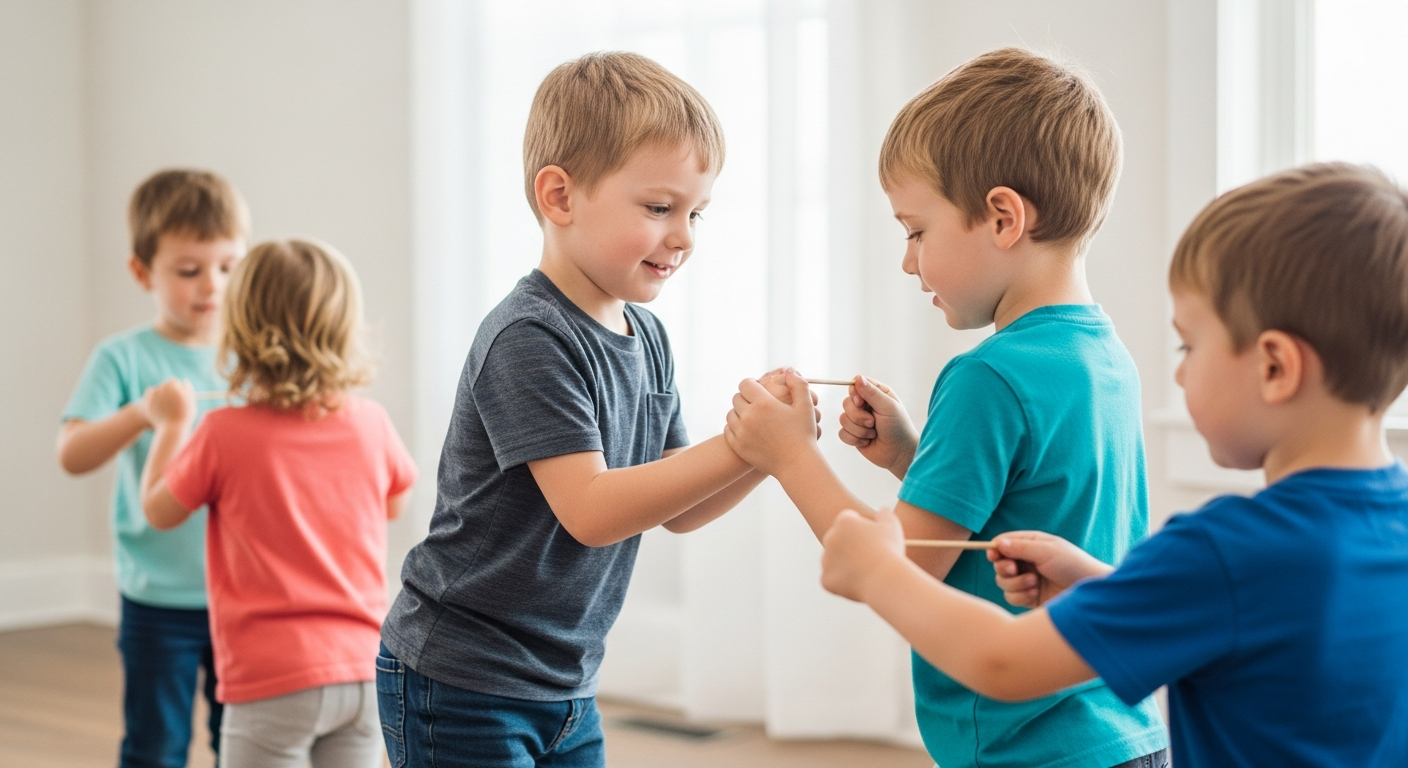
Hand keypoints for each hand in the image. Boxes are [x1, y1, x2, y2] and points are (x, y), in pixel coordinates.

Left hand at [142, 379, 195, 429]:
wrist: (170, 430)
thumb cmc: (183, 418)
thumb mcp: (190, 404)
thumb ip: (188, 391)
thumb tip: (185, 380)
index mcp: (178, 390)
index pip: (174, 382)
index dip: (176, 388)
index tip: (175, 394)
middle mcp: (166, 390)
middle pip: (165, 384)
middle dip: (168, 390)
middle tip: (169, 400)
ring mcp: (156, 394)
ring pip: (158, 389)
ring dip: (160, 394)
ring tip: (164, 407)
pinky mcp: (148, 398)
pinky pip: (150, 394)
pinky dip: (153, 398)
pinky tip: (157, 408)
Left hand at [724, 370, 817, 475]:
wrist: (797, 464)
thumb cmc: (803, 434)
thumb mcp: (806, 406)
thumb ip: (798, 385)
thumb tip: (788, 371)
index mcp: (764, 403)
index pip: (745, 384)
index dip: (752, 384)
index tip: (758, 389)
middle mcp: (749, 416)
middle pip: (737, 398)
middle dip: (746, 398)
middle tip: (756, 404)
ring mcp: (741, 432)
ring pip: (731, 414)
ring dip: (739, 413)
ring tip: (752, 416)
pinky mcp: (738, 446)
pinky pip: (728, 430)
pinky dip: (735, 427)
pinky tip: (746, 429)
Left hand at [820, 506, 905, 601]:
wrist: (883, 578)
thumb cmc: (889, 550)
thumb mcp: (891, 525)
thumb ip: (884, 514)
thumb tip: (882, 510)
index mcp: (844, 522)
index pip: (848, 518)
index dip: (860, 527)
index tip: (870, 537)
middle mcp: (830, 538)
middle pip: (838, 539)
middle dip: (850, 545)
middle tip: (868, 555)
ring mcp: (826, 559)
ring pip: (833, 559)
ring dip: (844, 563)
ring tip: (865, 570)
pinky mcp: (826, 579)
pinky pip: (832, 579)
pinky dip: (841, 582)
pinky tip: (857, 582)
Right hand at [838, 376, 917, 476]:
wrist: (899, 453)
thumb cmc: (899, 428)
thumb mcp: (888, 407)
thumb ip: (872, 393)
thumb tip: (857, 378)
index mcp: (876, 393)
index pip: (856, 384)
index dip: (854, 394)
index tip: (861, 403)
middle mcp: (866, 405)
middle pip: (846, 402)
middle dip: (858, 416)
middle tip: (872, 423)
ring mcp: (858, 420)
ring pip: (843, 419)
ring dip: (859, 430)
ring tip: (873, 434)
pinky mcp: (853, 434)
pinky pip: (842, 433)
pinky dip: (854, 439)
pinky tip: (867, 442)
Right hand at [986, 531, 1113, 607]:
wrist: (1088, 594)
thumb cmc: (1072, 565)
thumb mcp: (1046, 551)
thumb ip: (1021, 547)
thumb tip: (997, 543)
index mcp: (1031, 544)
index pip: (1004, 544)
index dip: (995, 550)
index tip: (994, 556)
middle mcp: (1026, 561)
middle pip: (999, 564)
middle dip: (1004, 568)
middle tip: (1015, 570)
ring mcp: (1026, 580)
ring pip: (1003, 582)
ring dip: (1015, 583)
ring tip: (1034, 583)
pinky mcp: (1028, 598)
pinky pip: (1011, 597)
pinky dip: (1020, 596)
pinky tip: (1035, 594)